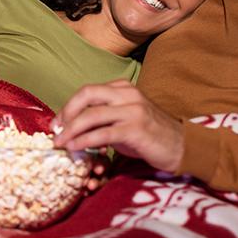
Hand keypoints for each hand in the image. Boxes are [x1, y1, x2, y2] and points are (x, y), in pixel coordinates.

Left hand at [52, 79, 184, 172]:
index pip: (88, 91)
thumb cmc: (149, 136)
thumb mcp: (124, 120)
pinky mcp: (135, 129)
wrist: (181, 147)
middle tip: (56, 131)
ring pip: (92, 115)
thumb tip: (72, 127)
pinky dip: (84, 141)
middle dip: (66, 113)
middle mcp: (128, 94)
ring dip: (71, 130)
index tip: (57, 123)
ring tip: (61, 143)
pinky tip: (76, 149)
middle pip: (87, 95)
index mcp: (123, 88)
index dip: (69, 106)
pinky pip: (103, 134)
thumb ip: (102, 118)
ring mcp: (133, 110)